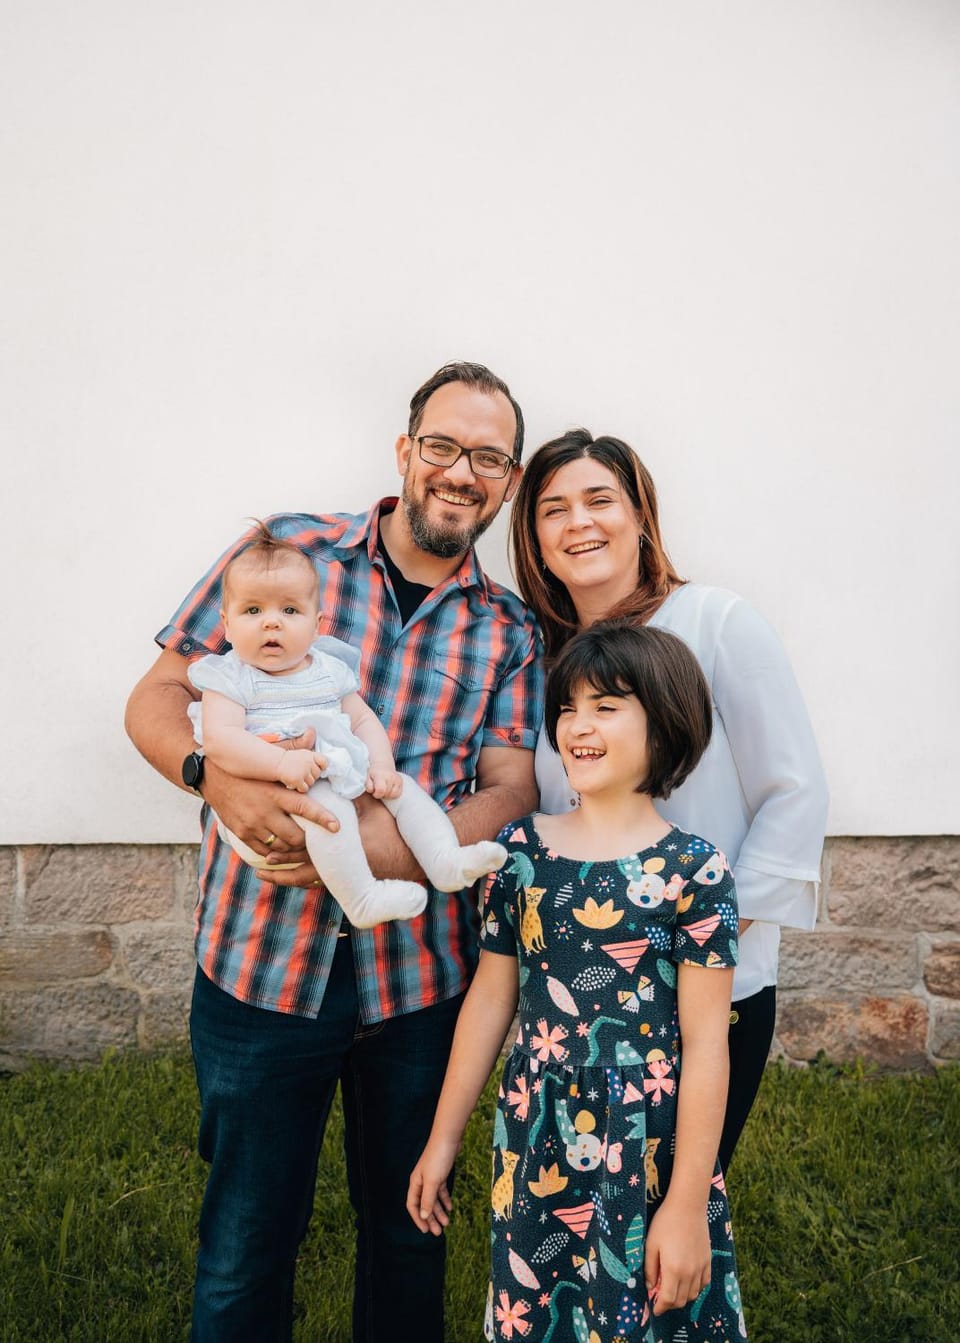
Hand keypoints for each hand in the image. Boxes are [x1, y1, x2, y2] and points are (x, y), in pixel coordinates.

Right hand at [201, 752, 338, 869]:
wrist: (210, 775)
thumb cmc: (245, 765)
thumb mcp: (266, 755)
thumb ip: (292, 749)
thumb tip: (312, 734)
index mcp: (273, 791)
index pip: (304, 807)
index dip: (322, 818)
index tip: (337, 826)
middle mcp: (263, 811)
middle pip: (295, 836)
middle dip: (309, 840)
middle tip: (318, 838)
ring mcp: (251, 825)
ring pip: (280, 847)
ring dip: (293, 848)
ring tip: (302, 845)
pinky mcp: (241, 833)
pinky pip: (263, 851)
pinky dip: (275, 853)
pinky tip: (282, 849)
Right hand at [276, 749, 325, 792]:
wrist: (275, 763)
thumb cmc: (289, 760)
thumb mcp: (302, 754)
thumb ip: (313, 758)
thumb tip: (323, 764)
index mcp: (311, 755)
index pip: (324, 762)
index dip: (322, 767)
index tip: (318, 768)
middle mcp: (308, 763)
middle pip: (317, 774)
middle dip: (311, 776)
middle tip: (302, 774)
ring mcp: (303, 771)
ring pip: (311, 782)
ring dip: (305, 783)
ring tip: (297, 778)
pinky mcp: (298, 780)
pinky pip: (305, 788)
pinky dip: (300, 788)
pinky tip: (294, 784)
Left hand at [366, 767, 403, 799]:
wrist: (382, 765)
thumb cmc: (373, 773)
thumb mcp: (367, 778)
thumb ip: (369, 786)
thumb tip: (373, 791)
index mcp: (381, 775)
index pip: (381, 790)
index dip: (376, 794)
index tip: (374, 792)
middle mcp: (390, 776)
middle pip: (387, 794)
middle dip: (381, 795)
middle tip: (378, 790)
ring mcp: (397, 779)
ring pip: (393, 795)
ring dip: (387, 795)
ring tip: (384, 790)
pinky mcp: (401, 781)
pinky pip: (398, 794)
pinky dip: (393, 795)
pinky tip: (389, 790)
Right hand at [406, 1137, 458, 1236]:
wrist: (448, 1138)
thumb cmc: (438, 1158)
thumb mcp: (433, 1181)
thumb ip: (428, 1199)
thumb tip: (423, 1216)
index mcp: (415, 1183)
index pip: (413, 1206)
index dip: (418, 1219)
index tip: (426, 1230)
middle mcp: (421, 1182)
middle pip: (424, 1205)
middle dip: (431, 1219)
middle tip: (438, 1232)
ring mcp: (431, 1178)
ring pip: (433, 1199)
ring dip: (439, 1211)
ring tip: (447, 1223)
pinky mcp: (441, 1174)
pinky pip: (441, 1191)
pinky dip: (445, 1200)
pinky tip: (450, 1208)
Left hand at [644, 1197, 710, 1315]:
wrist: (688, 1206)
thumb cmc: (665, 1222)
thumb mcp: (651, 1244)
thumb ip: (650, 1268)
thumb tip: (650, 1286)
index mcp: (674, 1270)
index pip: (668, 1299)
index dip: (660, 1307)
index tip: (654, 1309)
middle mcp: (690, 1272)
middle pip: (681, 1300)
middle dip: (670, 1304)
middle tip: (661, 1300)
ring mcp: (701, 1267)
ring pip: (693, 1294)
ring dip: (682, 1298)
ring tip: (673, 1291)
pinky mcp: (708, 1260)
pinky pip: (704, 1283)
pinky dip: (695, 1289)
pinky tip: (687, 1283)